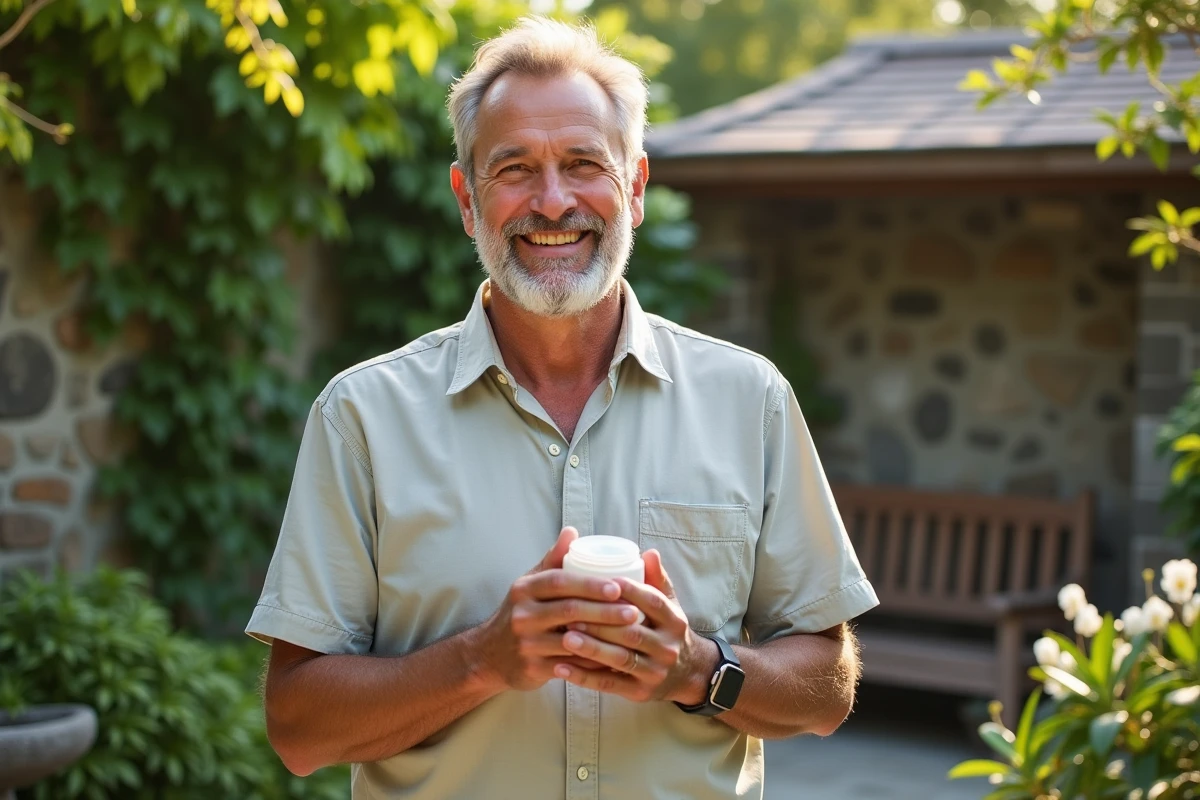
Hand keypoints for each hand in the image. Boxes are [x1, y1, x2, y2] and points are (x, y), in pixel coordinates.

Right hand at [476, 527, 641, 691]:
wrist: (489, 655)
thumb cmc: (520, 613)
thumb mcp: (530, 585)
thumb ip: (553, 560)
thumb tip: (572, 531)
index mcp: (525, 589)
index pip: (560, 582)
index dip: (590, 584)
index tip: (618, 586)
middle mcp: (523, 614)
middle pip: (569, 610)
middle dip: (604, 611)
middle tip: (633, 611)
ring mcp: (526, 643)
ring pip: (572, 641)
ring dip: (603, 639)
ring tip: (629, 636)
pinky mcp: (532, 668)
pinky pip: (569, 667)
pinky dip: (593, 663)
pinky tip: (614, 660)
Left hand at [555, 549, 718, 704]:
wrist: (689, 674)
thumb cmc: (668, 631)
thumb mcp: (670, 605)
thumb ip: (657, 580)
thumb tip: (648, 552)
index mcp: (674, 621)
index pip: (653, 602)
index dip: (629, 591)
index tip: (603, 581)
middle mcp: (667, 647)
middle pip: (632, 633)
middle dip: (600, 623)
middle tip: (570, 613)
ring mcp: (654, 672)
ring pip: (620, 659)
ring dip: (591, 649)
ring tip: (565, 637)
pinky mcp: (640, 692)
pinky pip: (609, 684)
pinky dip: (584, 677)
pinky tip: (562, 667)